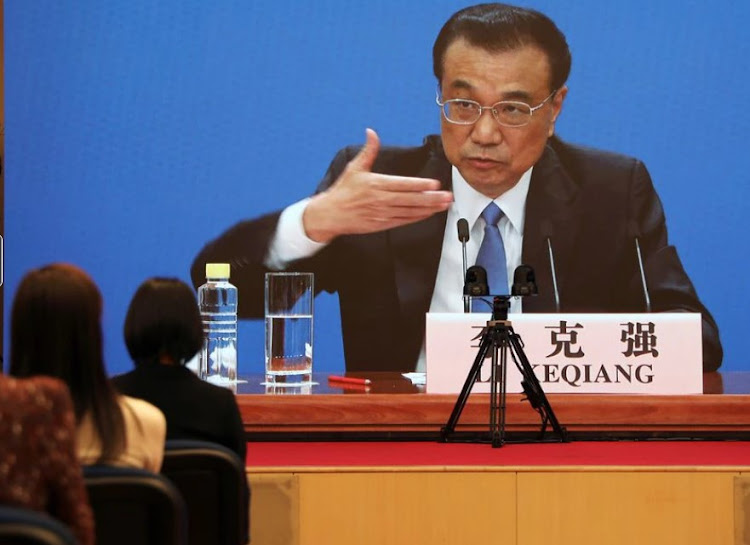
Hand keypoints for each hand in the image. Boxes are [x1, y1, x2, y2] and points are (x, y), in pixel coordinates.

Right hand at [303, 128, 453, 242]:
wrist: (331, 214)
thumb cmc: (343, 191)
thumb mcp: (354, 168)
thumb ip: (368, 151)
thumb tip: (371, 133)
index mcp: (376, 184)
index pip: (402, 184)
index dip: (419, 185)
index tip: (434, 184)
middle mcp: (381, 200)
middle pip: (411, 199)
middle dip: (431, 198)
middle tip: (447, 196)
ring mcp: (383, 213)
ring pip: (411, 211)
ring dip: (429, 208)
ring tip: (444, 204)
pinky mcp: (383, 224)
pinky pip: (404, 221)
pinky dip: (418, 217)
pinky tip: (429, 213)